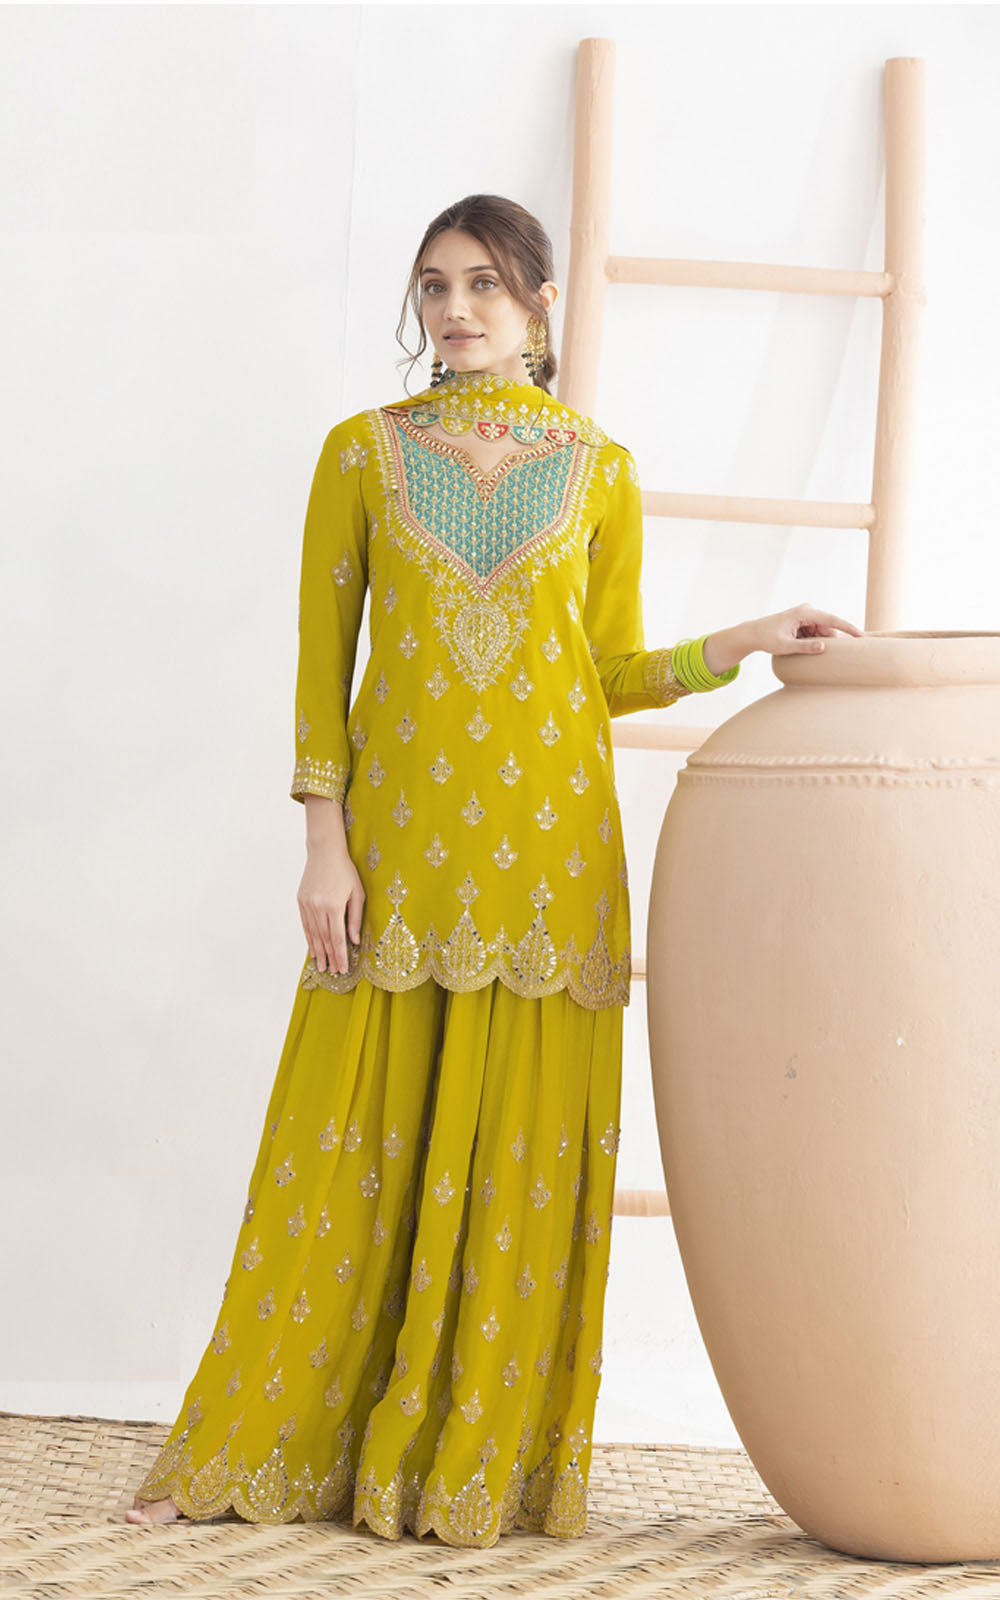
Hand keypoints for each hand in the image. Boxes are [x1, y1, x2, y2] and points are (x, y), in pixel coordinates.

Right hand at [297, 843, 364, 974]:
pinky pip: (305, 925)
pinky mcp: (301, 902)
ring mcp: (307, 905)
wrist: (324, 853)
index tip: (343, 969)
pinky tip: (313, 949)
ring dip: (318, 952)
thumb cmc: (345, 871)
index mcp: (334, 906)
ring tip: (322, 966)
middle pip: (324, 939)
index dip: (340, 956)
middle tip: (333, 972)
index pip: (337, 938)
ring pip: (313, 934)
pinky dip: (309, 939)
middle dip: (330, 958)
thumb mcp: (357, 893)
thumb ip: (355, 918)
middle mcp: (318, 907)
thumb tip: (354, 941)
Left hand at [750, 603, 863, 656]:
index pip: (831, 620)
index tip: (861, 635)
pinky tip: (801, 646)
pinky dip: (813, 641)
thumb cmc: (767, 638)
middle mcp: (807, 610)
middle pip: (828, 628)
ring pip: (822, 632)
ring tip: (801, 648)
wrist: (753, 633)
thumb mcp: (785, 646)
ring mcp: (806, 615)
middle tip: (826, 653)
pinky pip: (816, 633)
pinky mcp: (804, 621)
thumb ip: (805, 647)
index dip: (847, 628)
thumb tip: (823, 647)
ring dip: (818, 642)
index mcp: (804, 613)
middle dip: (830, 641)